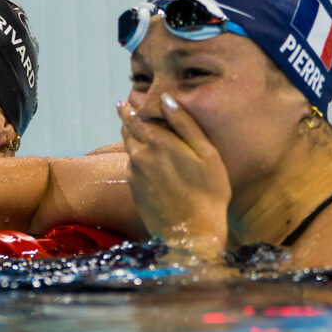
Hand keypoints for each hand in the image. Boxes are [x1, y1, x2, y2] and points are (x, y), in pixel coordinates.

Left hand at [118, 94, 230, 253]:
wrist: (191, 233)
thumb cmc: (208, 193)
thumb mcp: (206, 154)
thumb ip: (185, 124)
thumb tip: (166, 98)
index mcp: (157, 142)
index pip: (136, 118)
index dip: (130, 109)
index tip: (124, 101)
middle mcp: (139, 156)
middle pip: (128, 132)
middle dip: (126, 120)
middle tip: (124, 109)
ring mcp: (134, 175)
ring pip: (129, 150)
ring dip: (130, 139)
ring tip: (133, 130)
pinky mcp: (134, 191)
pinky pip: (132, 168)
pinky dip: (136, 159)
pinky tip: (145, 161)